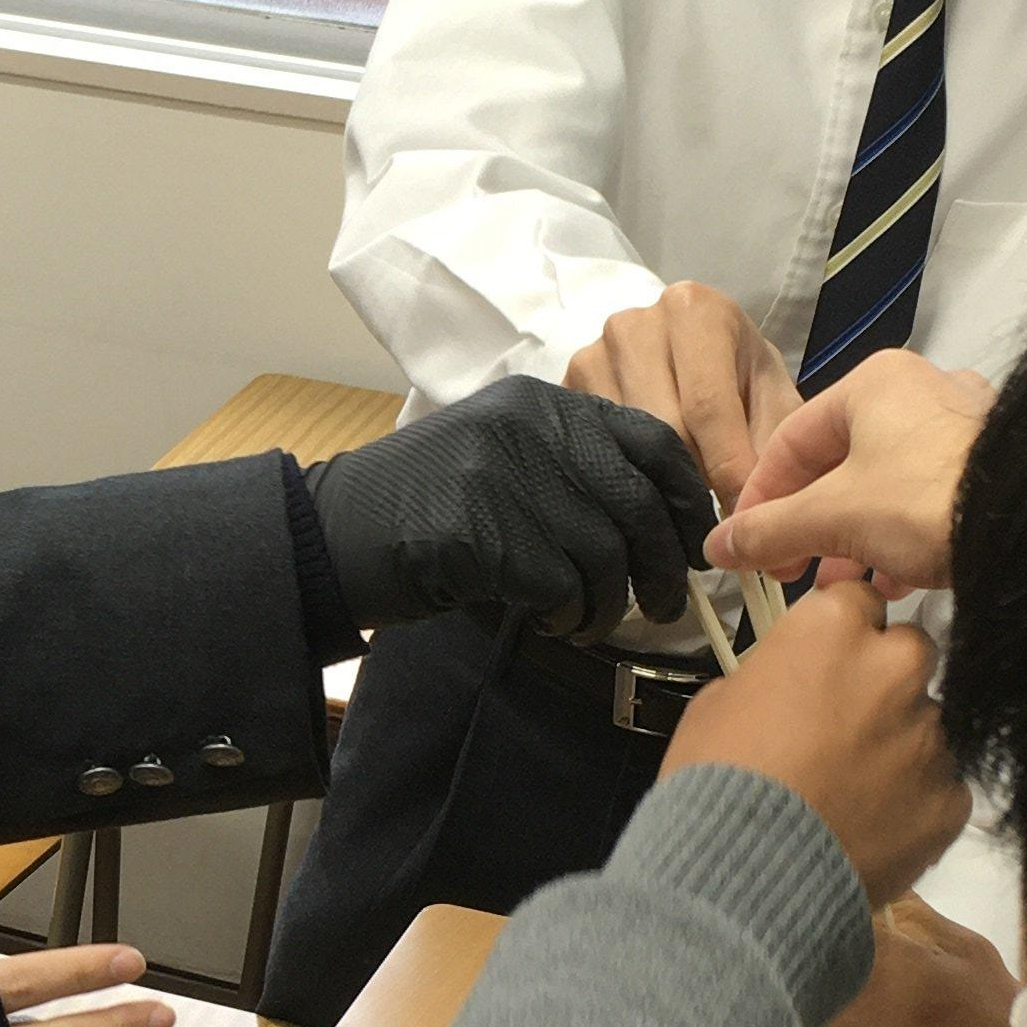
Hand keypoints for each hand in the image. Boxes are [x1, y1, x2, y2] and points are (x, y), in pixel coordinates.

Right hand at [309, 377, 713, 640]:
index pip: (650, 439)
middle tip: (666, 606)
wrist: (332, 531)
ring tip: (589, 622)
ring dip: (609, 604)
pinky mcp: (482, 533)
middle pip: (635, 503)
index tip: (693, 542)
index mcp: (539, 402)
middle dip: (663, 565)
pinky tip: (553, 623)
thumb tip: (655, 520)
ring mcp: (502, 478)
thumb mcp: (500, 455)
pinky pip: (561, 586)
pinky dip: (569, 616)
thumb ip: (568, 465)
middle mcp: (527, 429)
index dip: (684, 498)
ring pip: (604, 553)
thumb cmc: (423, 505)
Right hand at [566, 284, 801, 513]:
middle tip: (714, 515)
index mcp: (695, 311)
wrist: (695, 355)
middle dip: (694, 478)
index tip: (741, 519)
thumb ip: (771, 447)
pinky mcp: (563, 387)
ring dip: (657, 480)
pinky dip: (622, 474)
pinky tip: (646, 482)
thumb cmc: (741, 377)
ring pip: (623, 441)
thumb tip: (754, 512)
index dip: (726, 469)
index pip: (706, 405)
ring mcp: (592, 355)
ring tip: (682, 493)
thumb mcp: (773, 400)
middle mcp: (634, 324)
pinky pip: (592, 448)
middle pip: (661, 427)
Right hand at [659, 581, 964, 905]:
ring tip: (851, 791)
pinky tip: (870, 827)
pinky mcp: (951, 799)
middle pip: (911, 651)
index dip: (841, 633)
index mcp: (834, 629)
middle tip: (843, 724)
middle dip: (884, 679)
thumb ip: (773, 675)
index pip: (859, 600)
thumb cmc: (715, 782)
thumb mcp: (718, 702)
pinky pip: (941, 787)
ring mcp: (931, 736)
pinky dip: (914, 802)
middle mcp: (896, 669)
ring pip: (928, 724)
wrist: (742, 877)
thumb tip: (789, 686)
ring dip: (899, 744)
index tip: (824, 662)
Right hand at [707, 351, 992, 596]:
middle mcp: (919, 390)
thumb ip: (768, 530)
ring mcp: (962, 426)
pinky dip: (900, 538)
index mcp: (873, 382)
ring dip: (852, 539)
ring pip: (883, 484)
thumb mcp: (832, 517)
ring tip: (841, 586)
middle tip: (792, 573)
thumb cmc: (922, 502)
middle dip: (809, 527)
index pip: (790, 441)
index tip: (747, 549)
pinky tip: (894, 583)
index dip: (759, 500)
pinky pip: (927, 499)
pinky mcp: (992, 466)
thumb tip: (717, 547)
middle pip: (838, 464)